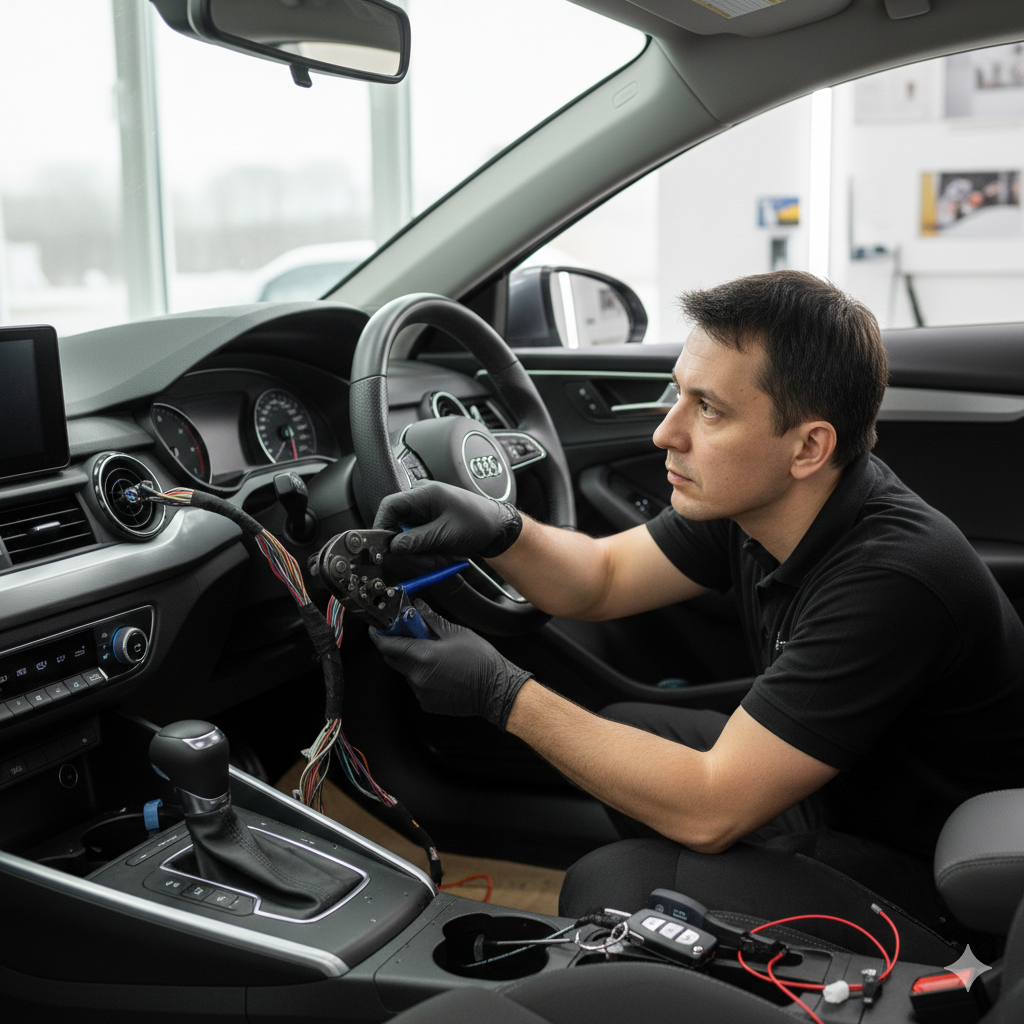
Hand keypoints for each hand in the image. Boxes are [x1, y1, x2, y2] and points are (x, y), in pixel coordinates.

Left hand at [369, 600, 531, 728]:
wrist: (495, 690)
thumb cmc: (480, 661)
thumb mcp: (456, 632)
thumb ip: (431, 620)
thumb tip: (417, 608)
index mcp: (422, 656)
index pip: (388, 645)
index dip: (380, 635)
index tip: (377, 628)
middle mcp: (417, 676)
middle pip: (394, 659)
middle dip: (397, 646)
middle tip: (410, 636)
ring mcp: (421, 692)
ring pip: (407, 673)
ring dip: (413, 662)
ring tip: (434, 655)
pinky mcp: (427, 703)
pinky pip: (417, 686)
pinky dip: (422, 676)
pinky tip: (440, 671)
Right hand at [374, 481, 521, 559]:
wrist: (497, 528)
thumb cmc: (479, 523)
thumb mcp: (447, 533)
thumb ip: (418, 540)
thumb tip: (393, 546)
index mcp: (424, 493)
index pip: (390, 506)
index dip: (383, 526)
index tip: (385, 547)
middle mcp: (421, 501)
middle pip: (397, 527)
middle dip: (411, 549)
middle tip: (429, 561)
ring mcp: (424, 514)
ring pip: (406, 539)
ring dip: (422, 555)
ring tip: (443, 557)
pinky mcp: (428, 526)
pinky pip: (417, 543)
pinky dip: (427, 554)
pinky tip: (442, 555)